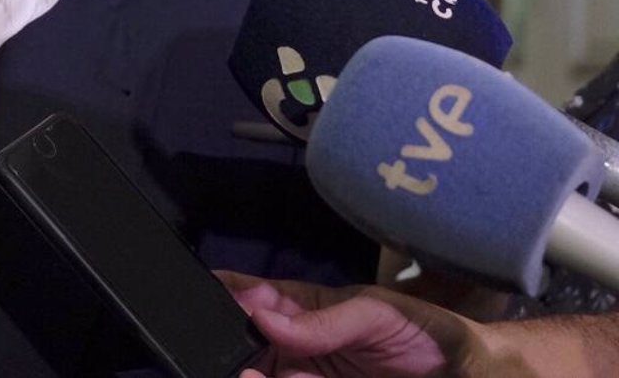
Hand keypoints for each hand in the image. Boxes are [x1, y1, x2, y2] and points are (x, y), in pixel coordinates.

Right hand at [218, 272, 484, 377]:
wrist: (463, 376)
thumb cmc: (420, 333)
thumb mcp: (374, 314)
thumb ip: (322, 321)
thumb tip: (261, 319)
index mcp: (296, 308)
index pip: (245, 296)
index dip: (219, 298)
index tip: (202, 306)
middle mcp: (290, 345)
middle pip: (241, 346)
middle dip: (228, 353)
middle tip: (242, 364)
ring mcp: (301, 376)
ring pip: (257, 374)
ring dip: (250, 375)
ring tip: (255, 377)